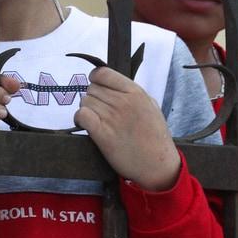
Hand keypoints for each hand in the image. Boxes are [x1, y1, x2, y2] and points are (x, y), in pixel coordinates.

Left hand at [75, 67, 180, 189]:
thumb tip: (113, 85)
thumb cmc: (155, 137)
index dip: (96, 79)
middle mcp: (123, 102)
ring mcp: (112, 118)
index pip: (103, 73)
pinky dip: (80, 119)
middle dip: (93, 98)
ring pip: (85, 101)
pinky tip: (87, 125)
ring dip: (87, 110)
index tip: (98, 88)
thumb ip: (133, 93)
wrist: (157, 165)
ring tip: (97, 121)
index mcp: (135, 92)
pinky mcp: (103, 134)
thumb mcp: (151, 106)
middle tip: (101, 111)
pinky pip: (81, 115)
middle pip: (92, 88)